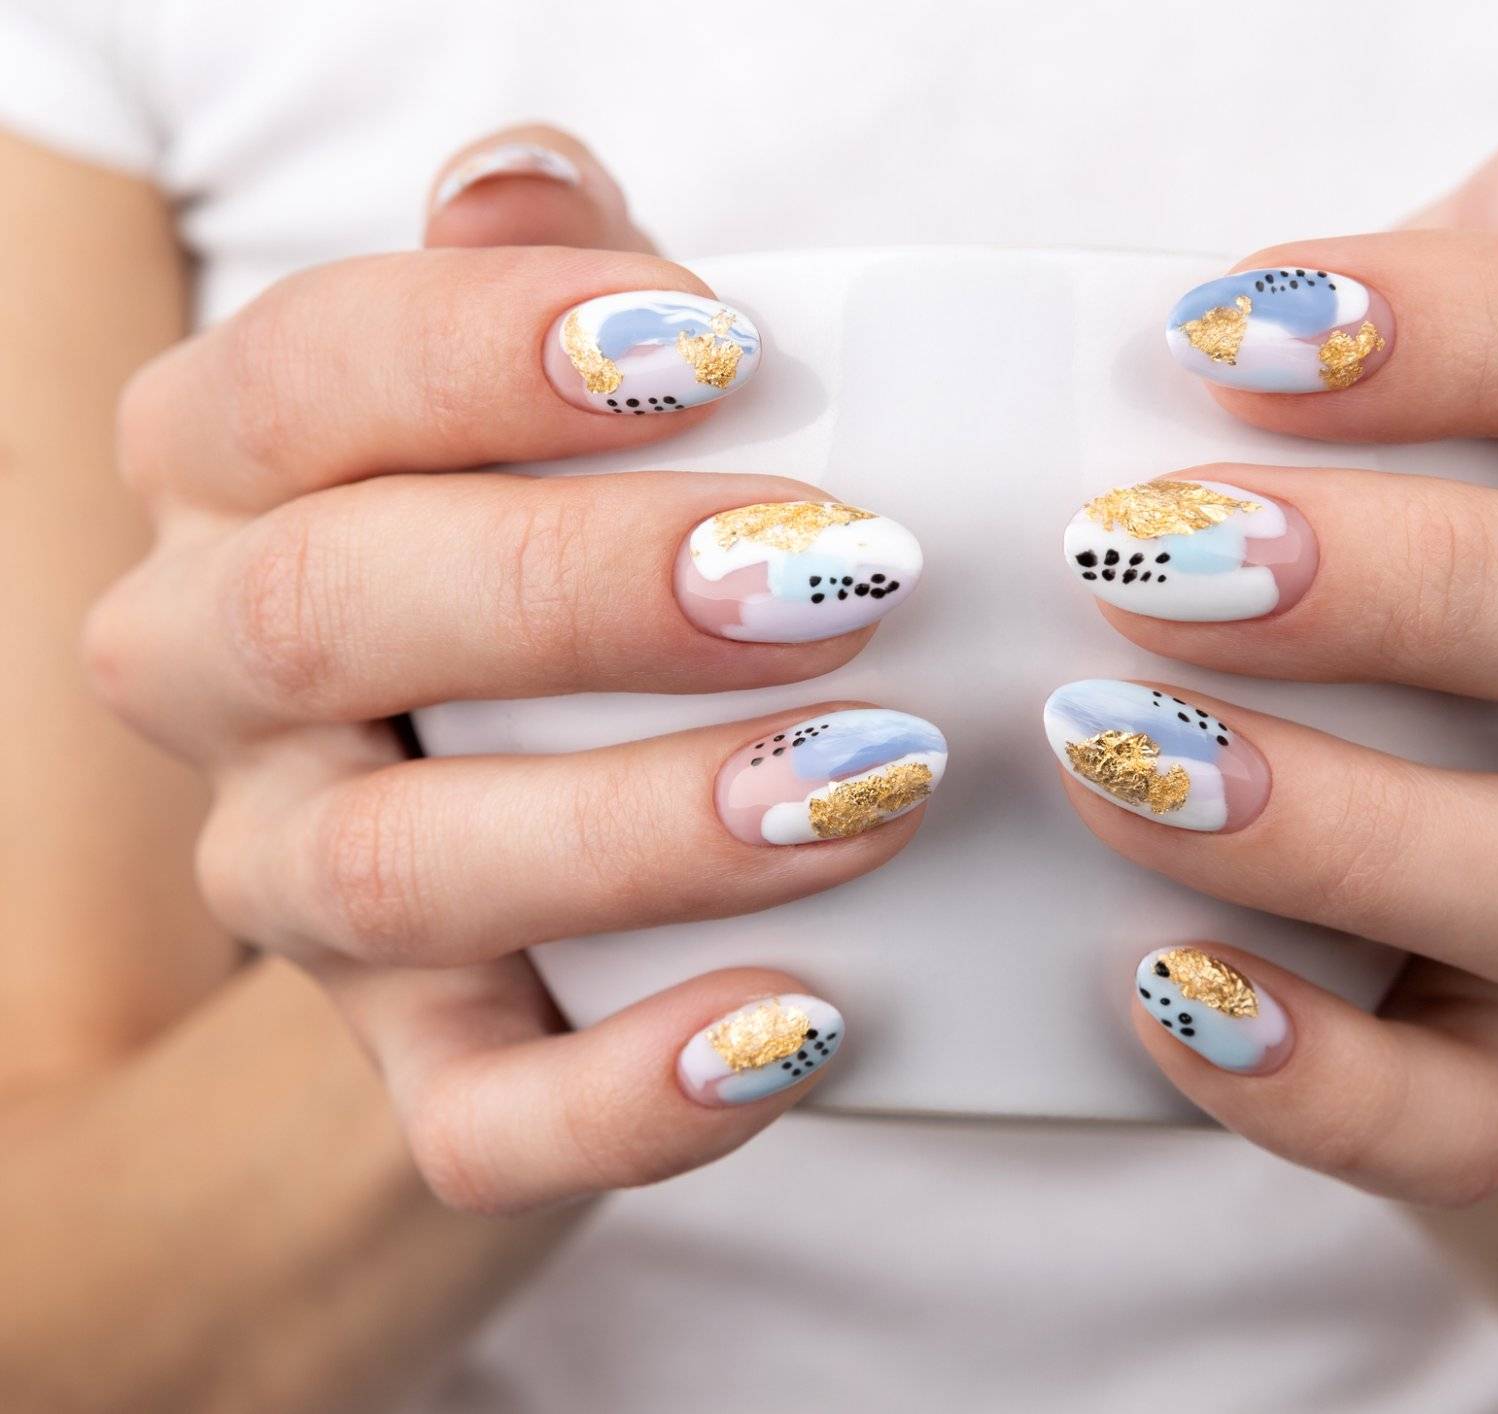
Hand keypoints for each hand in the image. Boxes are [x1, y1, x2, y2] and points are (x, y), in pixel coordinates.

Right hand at [84, 127, 938, 1213]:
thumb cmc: (549, 561)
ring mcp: (296, 890)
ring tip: (866, 785)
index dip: (489, 348)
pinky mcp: (408, 1064)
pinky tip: (797, 1028)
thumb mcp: (534, 410)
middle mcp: (220, 677)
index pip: (307, 380)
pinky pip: (476, 1120)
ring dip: (646, 826)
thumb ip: (528, 294)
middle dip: (586, 589)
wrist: (515, 837)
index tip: (719, 346)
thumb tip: (528, 181)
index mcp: (234, 474)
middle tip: (836, 575)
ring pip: (403, 873)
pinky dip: (632, 1096)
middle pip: (334, 610)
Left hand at [1045, 122, 1497, 1203]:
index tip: (1219, 330)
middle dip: (1423, 584)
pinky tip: (1160, 984)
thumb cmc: (1378, 504)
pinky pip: (1472, 1121)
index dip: (1482, 327)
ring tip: (1115, 760)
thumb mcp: (1436, 362)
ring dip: (1350, 827)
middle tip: (1149, 554)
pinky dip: (1315, 1074)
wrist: (1386, 773)